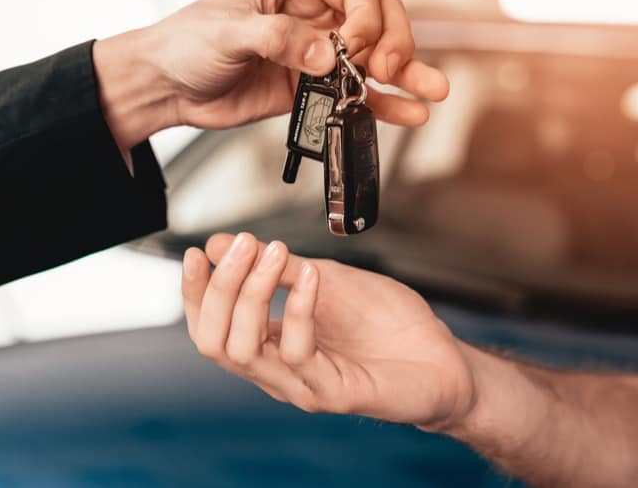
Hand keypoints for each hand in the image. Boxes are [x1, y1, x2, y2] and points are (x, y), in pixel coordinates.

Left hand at [94, 0, 448, 152]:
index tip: (357, 48)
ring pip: (378, 55)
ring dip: (407, 73)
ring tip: (433, 91)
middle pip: (379, 19)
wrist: (167, 87)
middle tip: (387, 70)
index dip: (368, 18)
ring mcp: (319, 49)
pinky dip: (384, 103)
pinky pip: (359, 92)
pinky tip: (409, 113)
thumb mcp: (229, 33)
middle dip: (394, 43)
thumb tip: (328, 54)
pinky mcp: (315, 85)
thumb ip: (279, 39)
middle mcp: (315, 10)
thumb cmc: (187, 44)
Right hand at [181, 232, 474, 428]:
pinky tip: (311, 279)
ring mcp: (301, 385)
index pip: (209, 325)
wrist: (442, 356)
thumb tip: (224, 244)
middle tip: (241, 246)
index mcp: (269, 344)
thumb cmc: (388, 323)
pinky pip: (298, 353)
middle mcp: (277, 369)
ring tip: (274, 253)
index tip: (200, 251)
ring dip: (250, 294)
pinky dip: (297, 309)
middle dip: (218, 288)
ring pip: (242, 350)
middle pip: (213, 340)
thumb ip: (279, 268)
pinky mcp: (331, 393)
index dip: (195, 291)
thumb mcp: (326, 279)